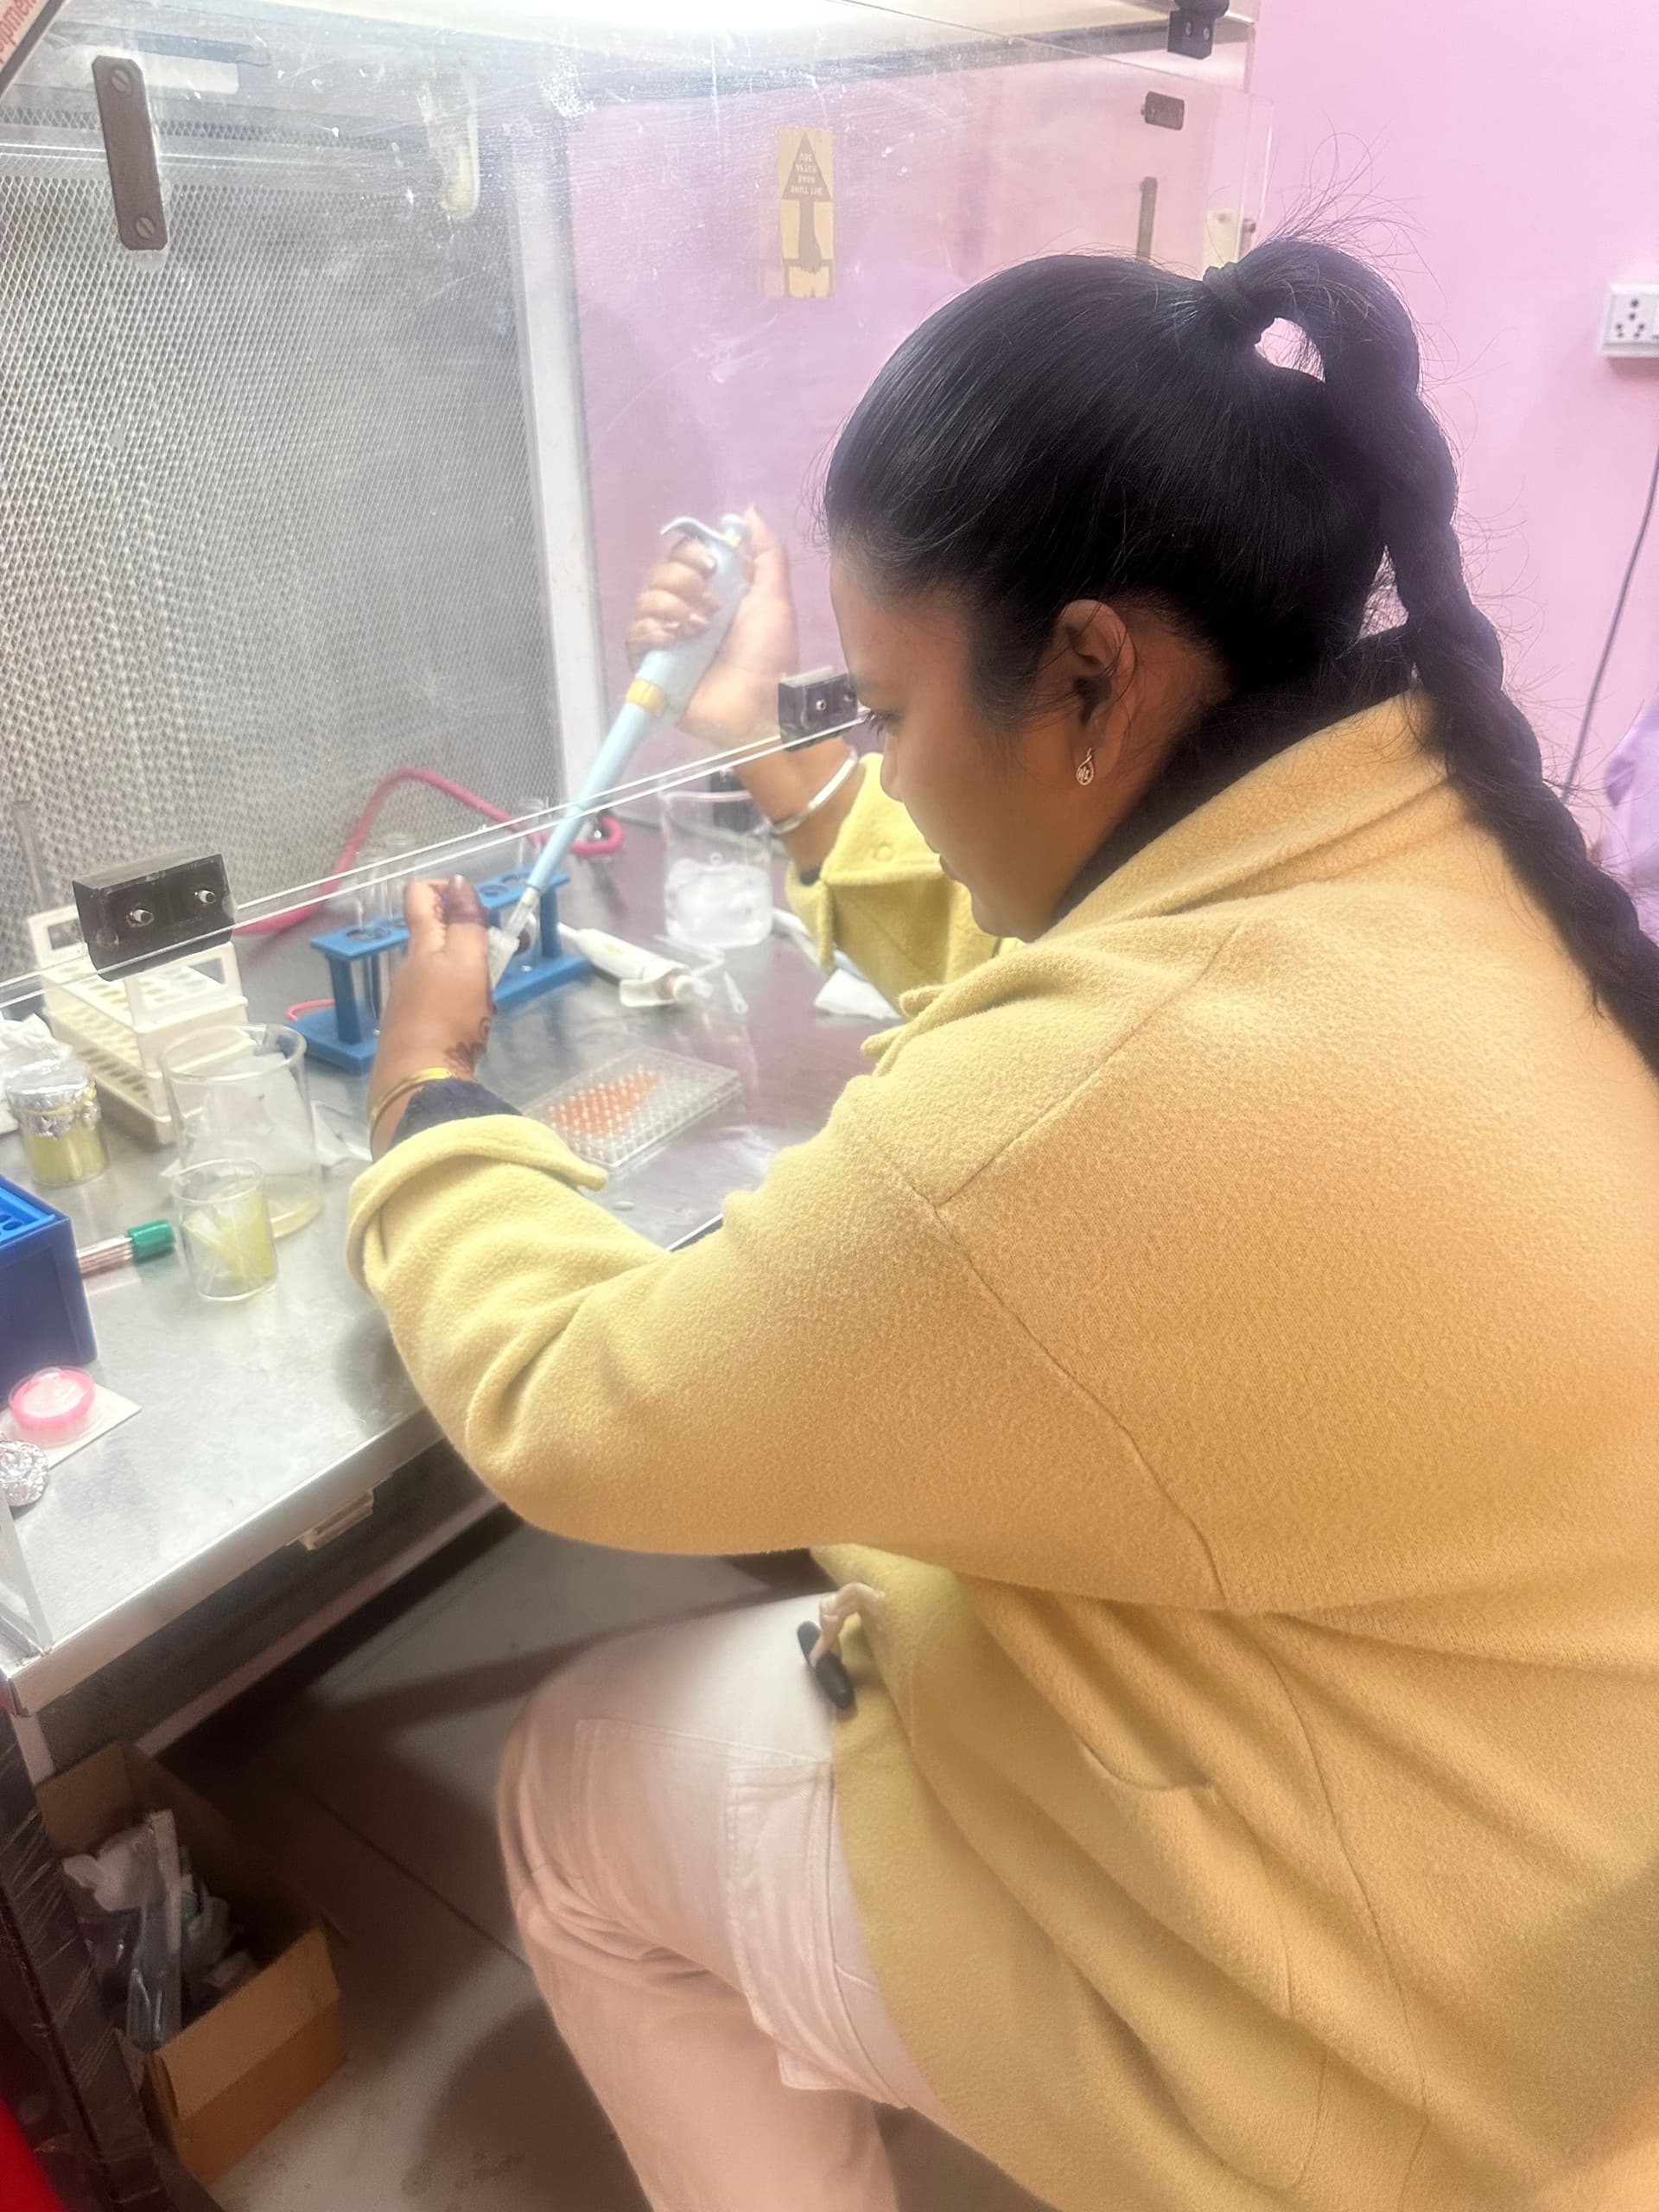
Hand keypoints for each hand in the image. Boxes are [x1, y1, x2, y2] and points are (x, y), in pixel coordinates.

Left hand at [369, 877, 492, 1152]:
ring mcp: (408, 997)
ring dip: (473, 975)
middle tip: (505, 956)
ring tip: (492, 999)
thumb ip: (466, 921)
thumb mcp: (467, 961)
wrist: (420, 1081)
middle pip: (439, 935)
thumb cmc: (449, 1016)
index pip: (420, 895)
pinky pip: (441, 1001)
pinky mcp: (413, 1027)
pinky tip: (476, 1024)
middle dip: (474, 939)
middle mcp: (409, 966)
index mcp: (421, 944)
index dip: (448, 888)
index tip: (479, 908)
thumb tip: (459, 882)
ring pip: (444, 970)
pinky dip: (462, 1003)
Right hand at [627, 505, 797, 749]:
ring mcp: (668, 639)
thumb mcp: (775, 597)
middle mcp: (686, 609)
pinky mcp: (653, 667)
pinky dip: (652, 631)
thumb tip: (748, 512)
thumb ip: (767, 552)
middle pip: (661, 573)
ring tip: (699, 630)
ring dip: (671, 607)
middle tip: (713, 609)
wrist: (760, 705)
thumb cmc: (771, 655)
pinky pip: (635, 635)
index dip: (690, 553)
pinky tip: (674, 640)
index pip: (683, 555)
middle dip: (684, 583)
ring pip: (645, 601)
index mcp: (713, 591)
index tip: (711, 566)